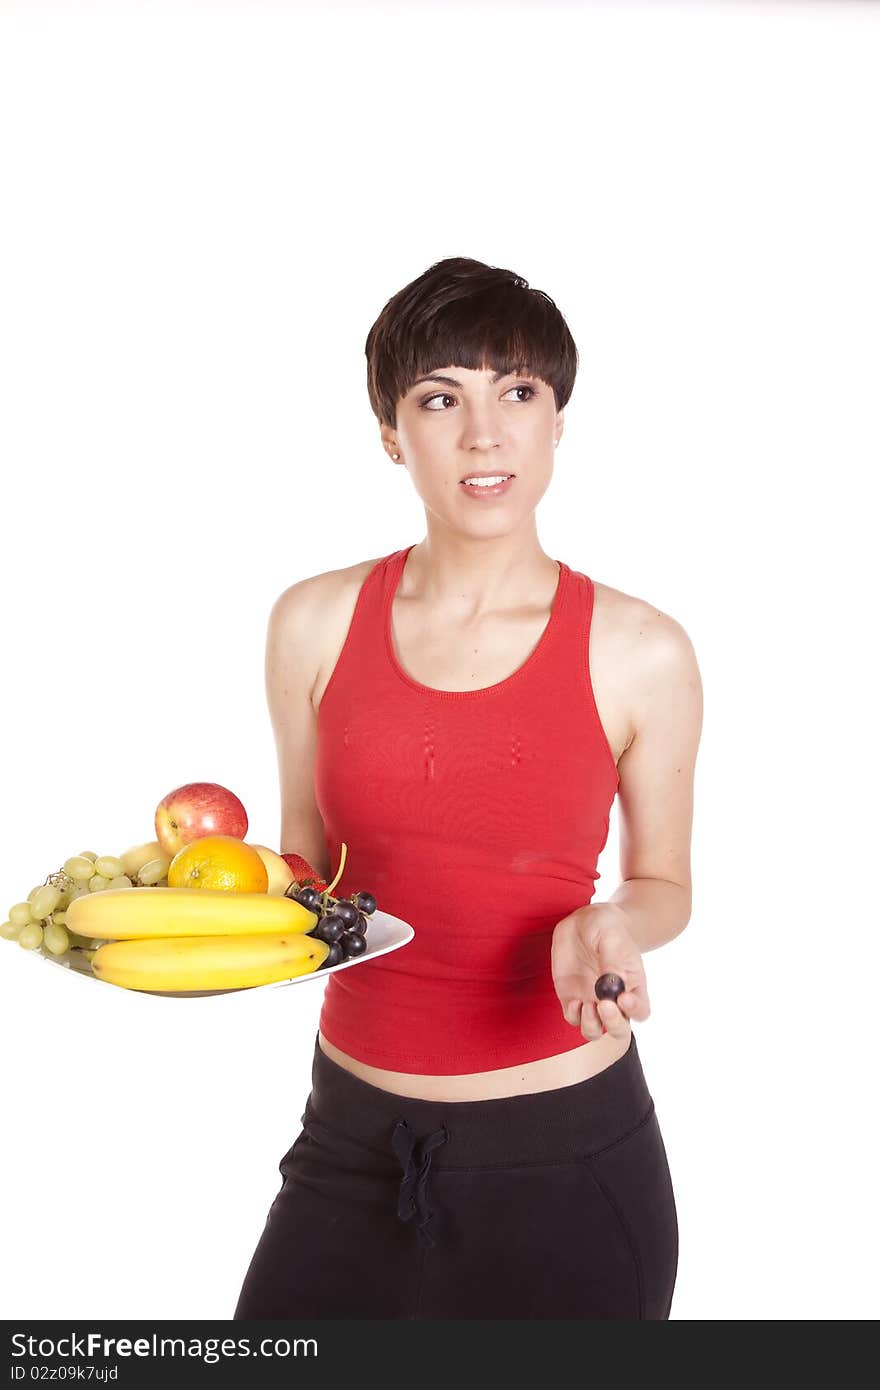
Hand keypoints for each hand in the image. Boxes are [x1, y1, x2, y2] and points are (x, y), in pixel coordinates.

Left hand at [550, 903, 650, 1042]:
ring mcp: (592, 1001)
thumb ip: (612, 961)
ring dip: (591, 1024)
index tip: (623, 998)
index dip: (634, 1010)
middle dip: (612, 1024)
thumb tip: (611, 985)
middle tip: (603, 1005)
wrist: (585, 922)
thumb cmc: (607, 929)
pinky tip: (573, 1000)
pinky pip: (573, 1017)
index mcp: (633, 985)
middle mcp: (614, 1000)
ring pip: (594, 1030)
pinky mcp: (572, 998)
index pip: (641, 1010)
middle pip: (619, 1030)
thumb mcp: (611, 938)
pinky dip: (573, 1015)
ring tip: (586, 1004)